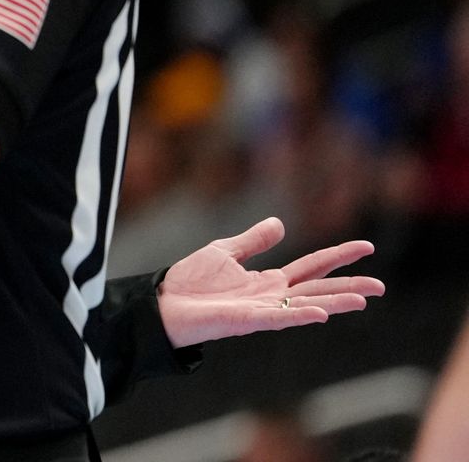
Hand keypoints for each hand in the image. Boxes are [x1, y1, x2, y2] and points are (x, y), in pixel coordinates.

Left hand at [155, 216, 384, 349]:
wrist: (163, 302)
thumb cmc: (190, 282)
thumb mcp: (224, 252)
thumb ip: (253, 241)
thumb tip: (280, 224)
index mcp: (268, 281)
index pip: (312, 265)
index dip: (338, 256)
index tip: (366, 246)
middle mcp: (272, 297)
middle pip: (319, 288)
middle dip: (349, 286)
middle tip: (381, 285)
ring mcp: (263, 310)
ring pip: (307, 304)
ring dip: (335, 302)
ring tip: (364, 299)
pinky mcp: (248, 320)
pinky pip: (280, 317)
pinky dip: (301, 314)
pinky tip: (322, 312)